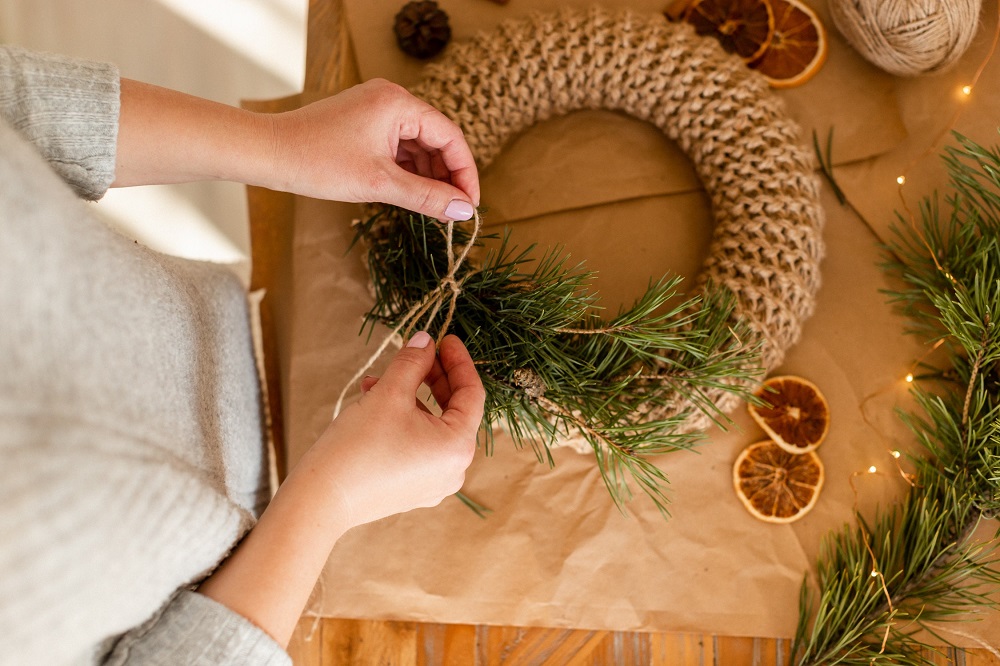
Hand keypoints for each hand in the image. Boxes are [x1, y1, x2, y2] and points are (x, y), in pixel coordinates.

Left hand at [269, 79, 479, 220]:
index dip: (465, 172)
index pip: (450, 136)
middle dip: (447, 175)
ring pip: (417, 145)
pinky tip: (412, 194)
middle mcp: (391, 99)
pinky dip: (408, 170)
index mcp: (399, 103)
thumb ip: (426, 197)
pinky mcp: (364, 123)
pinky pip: (398, 146)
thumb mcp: (379, 183)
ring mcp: (377, 109)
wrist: (269, 153)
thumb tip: (463, 210)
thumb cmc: (318, 163)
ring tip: (434, 207)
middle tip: (454, 211)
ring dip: (428, 175)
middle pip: (436, 139)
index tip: (470, 205)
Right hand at [299, 331, 484, 527]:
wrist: (321, 499)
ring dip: (410, 398)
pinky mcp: (413, 489)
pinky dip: (403, 422)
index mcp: (458, 447)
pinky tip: (374, 405)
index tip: (445, 339)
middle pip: (453, 411)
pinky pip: (418, 446)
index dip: (459, 362)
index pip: (472, 394)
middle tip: (417, 353)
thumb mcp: (388, 393)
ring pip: (431, 427)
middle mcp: (454, 470)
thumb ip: (412, 362)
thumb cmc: (358, 447)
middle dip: (432, 378)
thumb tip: (425, 340)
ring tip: (377, 381)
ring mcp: (434, 483)